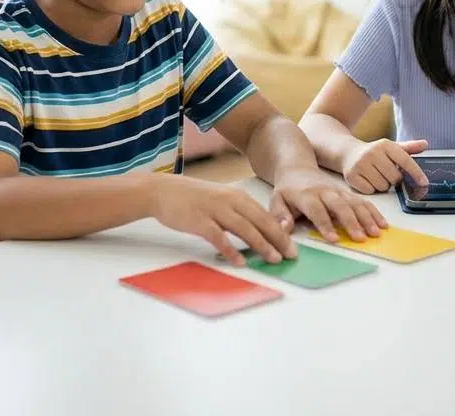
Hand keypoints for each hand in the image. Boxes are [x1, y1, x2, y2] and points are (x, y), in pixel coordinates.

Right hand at [149, 175, 296, 266]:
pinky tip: (240, 262)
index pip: (265, 216)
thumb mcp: (220, 199)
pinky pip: (219, 238)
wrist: (162, 191)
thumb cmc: (192, 198)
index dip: (280, 232)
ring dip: (261, 246)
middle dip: (278, 240)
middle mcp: (230, 201)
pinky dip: (231, 250)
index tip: (292, 246)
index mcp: (237, 196)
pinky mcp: (200, 221)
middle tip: (291, 255)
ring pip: (245, 229)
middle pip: (260, 222)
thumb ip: (237, 212)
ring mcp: (215, 210)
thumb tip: (256, 231)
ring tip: (274, 260)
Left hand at [271, 167, 388, 242]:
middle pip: (340, 206)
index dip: (325, 225)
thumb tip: (284, 228)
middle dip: (351, 222)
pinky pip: (363, 201)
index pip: (317, 211)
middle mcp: (325, 192)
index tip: (334, 239)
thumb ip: (280, 215)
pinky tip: (382, 224)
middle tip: (361, 238)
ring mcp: (338, 191)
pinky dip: (374, 212)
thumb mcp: (276, 200)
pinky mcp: (347, 193)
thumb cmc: (287, 190)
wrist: (297, 168)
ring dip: (367, 218)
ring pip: (355, 203)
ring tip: (376, 232)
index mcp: (306, 196)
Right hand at [341, 138, 428, 193]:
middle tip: (387, 173)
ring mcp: (361, 164)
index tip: (424, 183)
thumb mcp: (391, 148)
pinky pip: (370, 191)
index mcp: (385, 145)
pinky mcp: (352, 176)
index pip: (405, 161)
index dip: (416, 173)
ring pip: (383, 186)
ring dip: (383, 185)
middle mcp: (372, 153)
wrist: (348, 152)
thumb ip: (409, 148)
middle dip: (394, 179)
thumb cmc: (375, 153)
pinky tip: (368, 180)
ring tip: (377, 176)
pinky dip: (371, 189)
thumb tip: (425, 144)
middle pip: (395, 178)